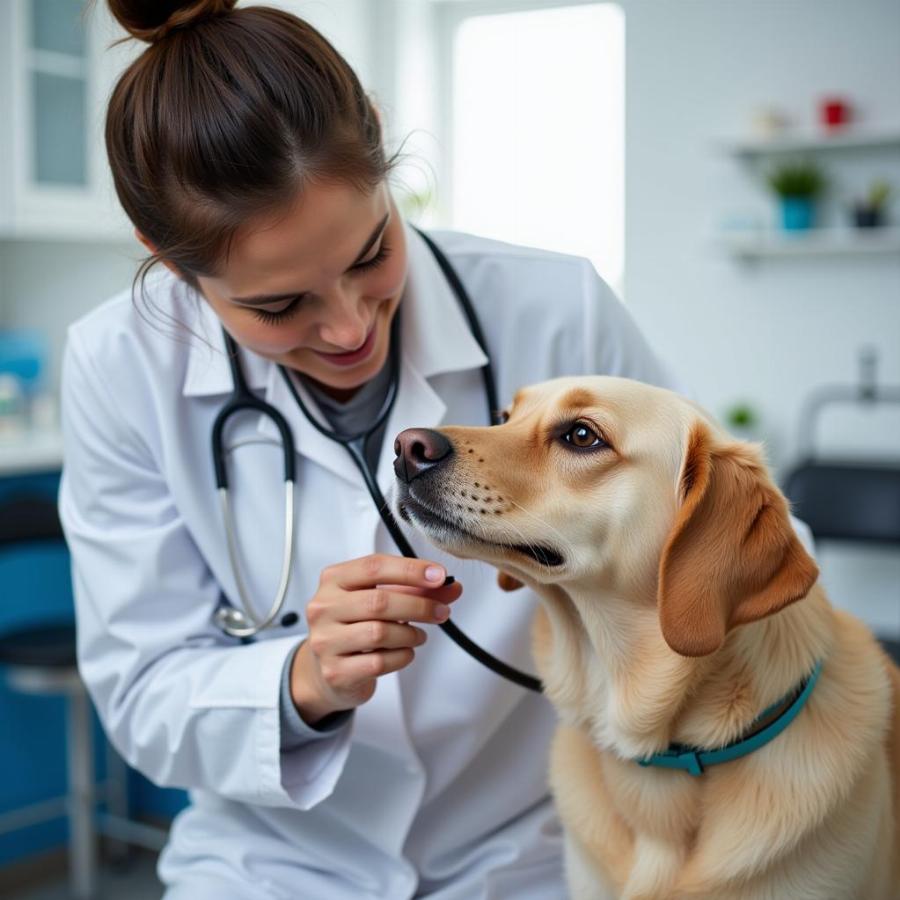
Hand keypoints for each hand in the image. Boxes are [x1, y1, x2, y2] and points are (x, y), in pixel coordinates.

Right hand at [290, 554, 461, 724]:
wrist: (326, 669)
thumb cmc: (356, 625)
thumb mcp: (380, 600)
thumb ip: (415, 590)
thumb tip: (451, 587)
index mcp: (334, 580)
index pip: (374, 567)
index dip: (410, 570)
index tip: (439, 576)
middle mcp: (323, 607)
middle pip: (379, 602)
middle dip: (419, 606)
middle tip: (442, 612)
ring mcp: (325, 641)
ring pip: (379, 633)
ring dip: (410, 634)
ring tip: (419, 636)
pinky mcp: (335, 672)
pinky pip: (379, 662)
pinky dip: (402, 656)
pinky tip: (405, 652)